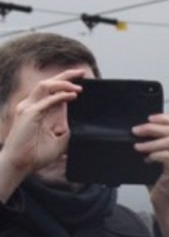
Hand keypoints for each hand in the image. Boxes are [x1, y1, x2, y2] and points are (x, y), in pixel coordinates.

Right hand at [0, 67, 86, 200]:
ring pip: (45, 86)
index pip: (51, 91)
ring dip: (63, 83)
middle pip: (48, 83)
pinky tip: (72, 95)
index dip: (65, 83)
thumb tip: (77, 124)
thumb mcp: (58, 141)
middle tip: (81, 72)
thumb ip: (65, 130)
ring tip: (78, 86)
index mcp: (36, 110)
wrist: (20, 164)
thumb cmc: (35, 155)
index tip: (81, 81)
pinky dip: (60, 96)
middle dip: (65, 75)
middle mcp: (31, 105)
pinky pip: (46, 100)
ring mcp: (28, 107)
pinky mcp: (28, 114)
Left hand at [135, 112, 168, 236]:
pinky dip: (154, 155)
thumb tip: (140, 130)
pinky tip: (146, 160)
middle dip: (151, 128)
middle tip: (136, 131)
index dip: (163, 118)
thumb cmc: (161, 181)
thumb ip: (156, 143)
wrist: (165, 203)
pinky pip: (166, 156)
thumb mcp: (159, 158)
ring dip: (151, 142)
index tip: (147, 118)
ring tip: (138, 147)